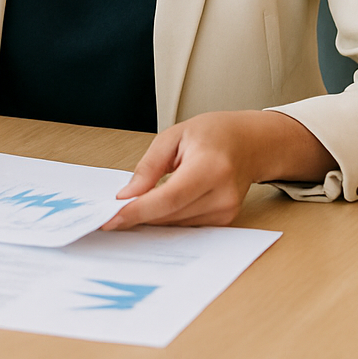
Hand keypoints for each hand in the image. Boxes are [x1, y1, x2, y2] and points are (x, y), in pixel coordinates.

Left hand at [102, 110, 334, 230]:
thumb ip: (149, 167)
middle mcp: (222, 194)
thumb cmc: (214, 133)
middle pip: (170, 215)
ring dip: (150, 220)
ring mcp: (226, 210)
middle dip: (137, 217)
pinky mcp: (224, 220)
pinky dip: (166, 219)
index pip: (169, 197)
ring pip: (176, 224)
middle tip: (107, 217)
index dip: (138, 211)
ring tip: (126, 212)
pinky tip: (151, 211)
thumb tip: (127, 195)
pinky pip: (186, 225)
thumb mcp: (173, 136)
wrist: (251, 143)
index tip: (112, 217)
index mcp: (211, 167)